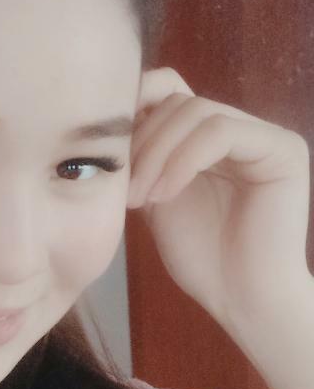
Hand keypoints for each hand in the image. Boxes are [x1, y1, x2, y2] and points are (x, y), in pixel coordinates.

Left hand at [126, 67, 311, 332]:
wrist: (240, 300)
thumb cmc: (198, 255)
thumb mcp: (154, 192)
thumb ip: (141, 154)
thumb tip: (106, 117)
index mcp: (209, 134)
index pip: (168, 89)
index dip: (133, 107)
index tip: (105, 150)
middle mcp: (241, 127)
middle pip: (177, 99)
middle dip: (141, 141)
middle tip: (123, 189)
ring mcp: (264, 135)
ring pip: (196, 111)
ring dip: (157, 154)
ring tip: (139, 197)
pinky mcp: (282, 149)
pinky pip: (220, 132)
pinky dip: (183, 161)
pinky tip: (164, 195)